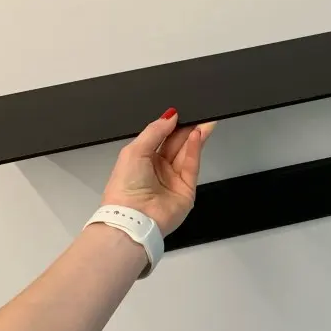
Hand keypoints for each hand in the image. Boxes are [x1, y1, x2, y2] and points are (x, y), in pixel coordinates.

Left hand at [102, 109, 215, 235]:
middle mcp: (158, 169)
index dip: (170, 125)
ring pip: (187, 152)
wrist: (133, 218)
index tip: (180, 112)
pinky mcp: (187, 189)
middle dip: (186, 128)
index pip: (160, 138)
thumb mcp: (134, 150)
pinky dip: (195, 149)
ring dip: (195, 135)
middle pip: (176, 143)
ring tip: (204, 119)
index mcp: (142, 159)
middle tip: (197, 112)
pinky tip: (198, 135)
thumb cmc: (125, 186)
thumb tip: (170, 116)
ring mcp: (173, 179)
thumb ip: (154, 131)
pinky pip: (192, 164)